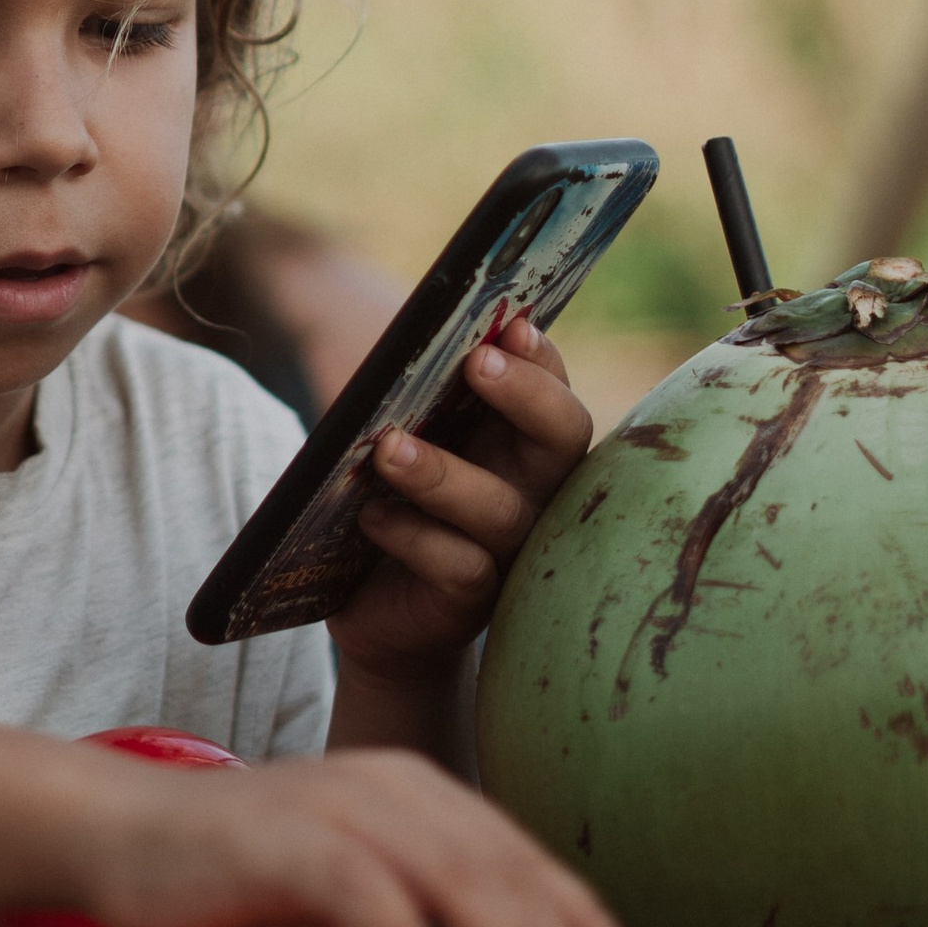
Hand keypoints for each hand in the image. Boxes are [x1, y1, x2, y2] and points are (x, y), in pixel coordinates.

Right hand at [69, 744, 641, 926]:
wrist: (121, 842)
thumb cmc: (241, 897)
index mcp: (421, 802)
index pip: (520, 861)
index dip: (577, 920)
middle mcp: (392, 788)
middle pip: (497, 869)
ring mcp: (336, 803)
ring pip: (446, 871)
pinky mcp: (278, 832)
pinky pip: (357, 882)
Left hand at [334, 315, 591, 685]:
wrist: (365, 600)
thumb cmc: (387, 496)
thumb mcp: (399, 435)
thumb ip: (412, 400)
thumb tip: (401, 355)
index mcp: (518, 441)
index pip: (554, 390)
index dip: (541, 359)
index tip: (512, 326)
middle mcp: (530, 491)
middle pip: (562, 441)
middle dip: (527, 396)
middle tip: (478, 363)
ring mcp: (506, 549)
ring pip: (501, 509)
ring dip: (444, 473)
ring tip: (388, 448)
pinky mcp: (470, 600)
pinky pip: (462, 567)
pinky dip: (415, 537)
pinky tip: (372, 517)